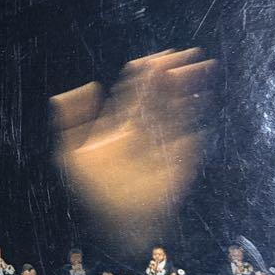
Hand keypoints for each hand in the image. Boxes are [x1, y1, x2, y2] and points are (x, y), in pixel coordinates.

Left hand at [51, 48, 214, 246]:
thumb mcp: (72, 152)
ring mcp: (164, 140)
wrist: (119, 220)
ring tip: (201, 67)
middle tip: (188, 54)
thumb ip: (72, 118)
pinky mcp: (181, 156)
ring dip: (190, 86)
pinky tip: (202, 96)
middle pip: (162, 92)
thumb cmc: (94, 189)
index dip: (147, 71)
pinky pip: (192, 130)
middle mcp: (145, 127)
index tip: (158, 58)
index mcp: (122, 121)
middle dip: (174, 72)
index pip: (138, 88)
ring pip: (179, 106)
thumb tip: (87, 86)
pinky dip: (197, 113)